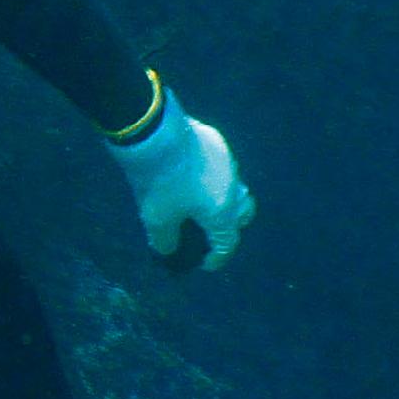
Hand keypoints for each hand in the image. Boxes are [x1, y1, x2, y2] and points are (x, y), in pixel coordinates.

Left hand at [110, 92, 254, 271]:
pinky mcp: (216, 141)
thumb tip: (167, 249)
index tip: (205, 263)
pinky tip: (190, 172)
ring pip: (233, 185)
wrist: (156, 134)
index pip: (227, 242)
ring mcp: (228, 162)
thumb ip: (164, 239)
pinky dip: (210, 174)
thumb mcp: (156, 218)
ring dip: (221, 196)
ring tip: (199, 200)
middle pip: (243, 213)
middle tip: (210, 229)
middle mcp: (233, 188)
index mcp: (223, 212)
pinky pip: (219, 164)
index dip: (217, 257)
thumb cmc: (159, 183)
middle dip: (231, 224)